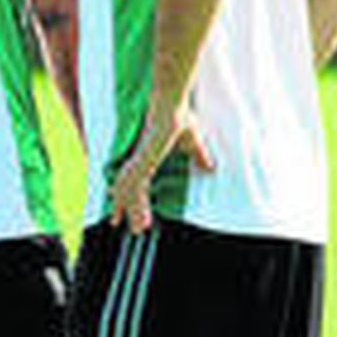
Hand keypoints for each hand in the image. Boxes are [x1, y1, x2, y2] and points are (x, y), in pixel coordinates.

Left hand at [109, 102, 214, 234]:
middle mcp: (139, 161)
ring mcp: (139, 162)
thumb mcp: (193, 142)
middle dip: (127, 210)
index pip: (139, 184)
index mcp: (147, 157)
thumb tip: (211, 167)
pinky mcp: (142, 161)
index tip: (137, 214)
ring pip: (130, 193)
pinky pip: (135, 186)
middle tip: (124, 226)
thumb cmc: (179, 116)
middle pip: (129, 192)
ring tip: (138, 230)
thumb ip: (199, 155)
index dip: (137, 200)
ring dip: (132, 212)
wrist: (171, 106)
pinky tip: (133, 214)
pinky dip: (134, 202)